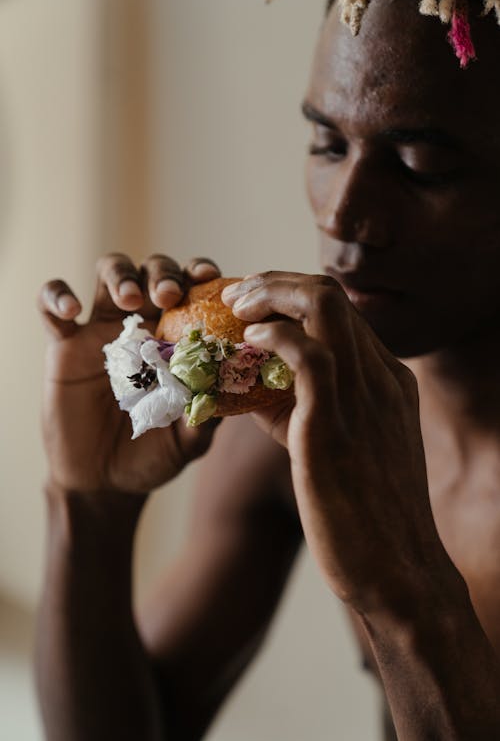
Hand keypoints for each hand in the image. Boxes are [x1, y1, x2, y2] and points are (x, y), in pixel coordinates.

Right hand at [39, 254, 220, 495]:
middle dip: (162, 274)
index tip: (208, 278)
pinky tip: (70, 311)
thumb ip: (205, 416)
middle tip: (168, 295)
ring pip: (108, 272)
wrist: (104, 481)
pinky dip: (57, 296)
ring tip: (129, 299)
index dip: (199, 274)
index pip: (192, 289)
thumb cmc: (153, 454)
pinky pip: (51, 305)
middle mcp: (143, 324)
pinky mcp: (64, 344)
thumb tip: (223, 391)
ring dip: (120, 275)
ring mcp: (102, 330)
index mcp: (177, 337)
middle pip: (152, 270)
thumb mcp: (188, 440)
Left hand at [222, 272, 449, 613]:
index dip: (293, 294)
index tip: (256, 300)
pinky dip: (272, 336)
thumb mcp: (345, 448)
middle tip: (239, 293)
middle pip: (331, 294)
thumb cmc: (364, 514)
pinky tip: (247, 341)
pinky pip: (307, 355)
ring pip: (322, 307)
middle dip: (277, 282)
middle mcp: (382, 378)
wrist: (396, 572)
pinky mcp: (335, 426)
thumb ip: (308, 410)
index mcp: (389, 381)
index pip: (342, 311)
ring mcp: (364, 398)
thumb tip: (252, 386)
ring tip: (235, 306)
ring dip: (269, 294)